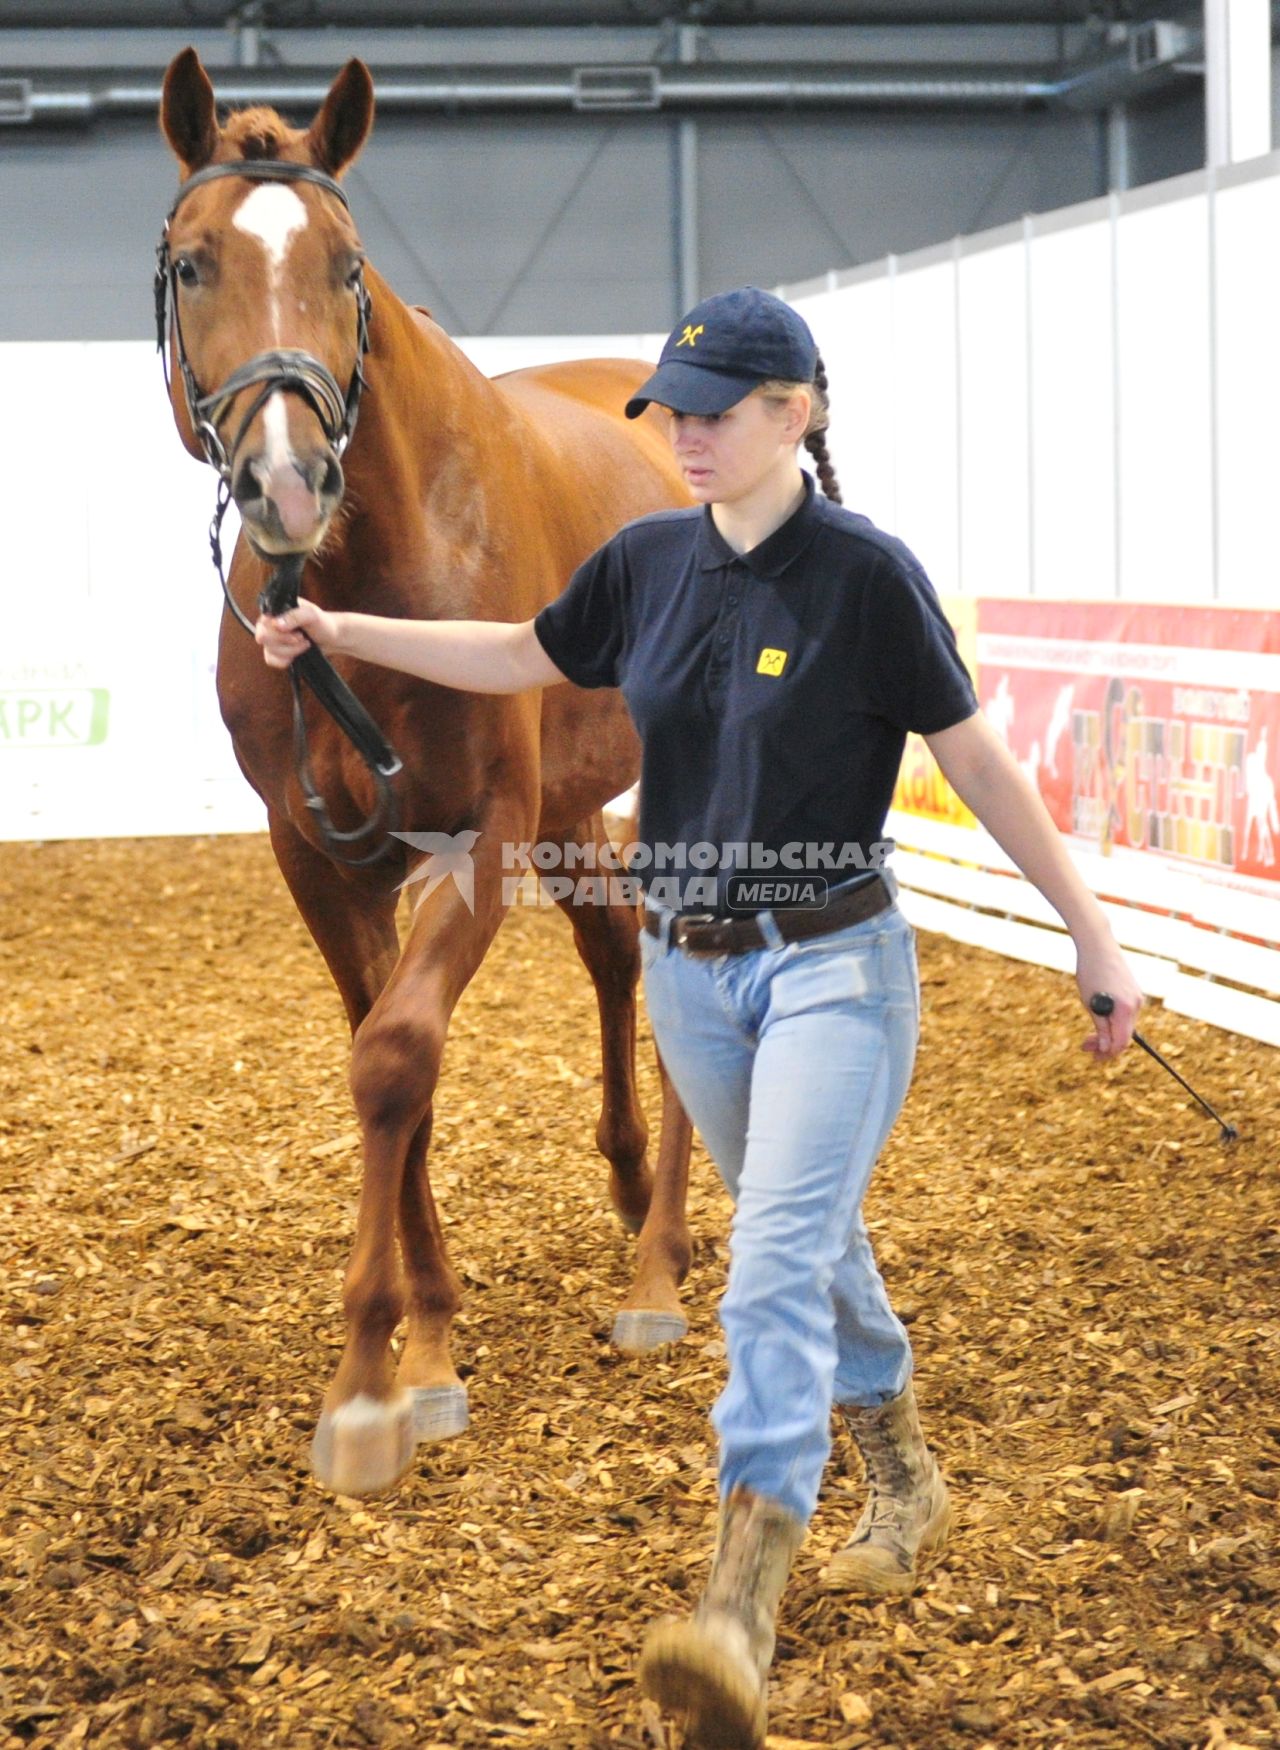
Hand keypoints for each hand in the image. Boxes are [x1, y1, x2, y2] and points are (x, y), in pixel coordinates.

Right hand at [254, 598, 339, 668]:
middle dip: (286, 642)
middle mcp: (270, 623)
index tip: (297, 634)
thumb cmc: (321, 622)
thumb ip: (294, 616)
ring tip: (304, 644)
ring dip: (290, 651)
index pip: (263, 622)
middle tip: (301, 638)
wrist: (331, 638)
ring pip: (269, 651)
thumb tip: (275, 624)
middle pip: (263, 638)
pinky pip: (270, 660)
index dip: (278, 632)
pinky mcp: (276, 652)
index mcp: (275, 610)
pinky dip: (285, 660)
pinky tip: (295, 655)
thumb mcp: (311, 614)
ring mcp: (272, 639)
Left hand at [1075, 941, 1142, 1060]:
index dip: (1108, 1053)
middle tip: (1085, 1047)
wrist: (1098, 945)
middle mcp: (1136, 1005)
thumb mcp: (1090, 1004)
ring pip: (1125, 1026)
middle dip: (1105, 1044)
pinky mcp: (1134, 992)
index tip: (1094, 1058)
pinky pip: (1125, 1014)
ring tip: (1088, 1035)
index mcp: (1125, 1009)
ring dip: (1108, 1033)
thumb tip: (1106, 1047)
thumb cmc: (1090, 972)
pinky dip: (1113, 1021)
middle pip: (1125, 1036)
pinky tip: (1099, 1020)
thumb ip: (1100, 1027)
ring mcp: (1137, 998)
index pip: (1121, 1042)